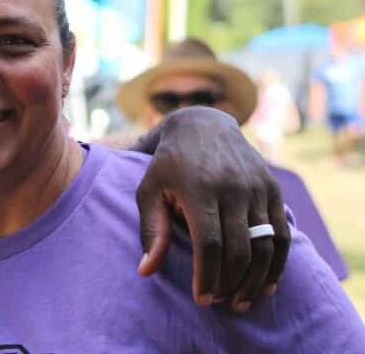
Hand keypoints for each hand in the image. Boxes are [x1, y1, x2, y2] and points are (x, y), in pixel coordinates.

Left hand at [133, 106, 289, 311]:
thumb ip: (150, 230)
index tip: (201, 299)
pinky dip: (278, 263)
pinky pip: (282, 233)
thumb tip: (145, 271)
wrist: (202, 125)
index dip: (207, 275)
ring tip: (241, 301)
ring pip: (265, 244)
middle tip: (219, 303)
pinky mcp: (272, 189)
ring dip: (256, 279)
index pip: (209, 242)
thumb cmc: (168, 164)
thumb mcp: (149, 190)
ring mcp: (256, 187)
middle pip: (239, 248)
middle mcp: (232, 187)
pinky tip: (267, 284)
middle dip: (230, 283)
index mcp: (198, 187)